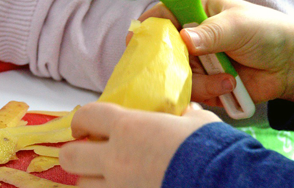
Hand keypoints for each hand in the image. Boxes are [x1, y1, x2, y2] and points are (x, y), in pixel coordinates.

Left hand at [60, 102, 220, 187]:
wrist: (222, 180)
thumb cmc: (209, 148)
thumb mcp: (197, 122)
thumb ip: (184, 116)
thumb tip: (187, 112)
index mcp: (128, 128)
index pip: (87, 116)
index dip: (82, 119)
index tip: (86, 124)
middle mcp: (115, 159)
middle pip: (70, 155)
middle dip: (75, 152)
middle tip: (89, 152)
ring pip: (83, 185)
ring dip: (91, 179)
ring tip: (107, 176)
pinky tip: (123, 187)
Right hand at [139, 0, 293, 105]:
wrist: (293, 65)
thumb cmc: (268, 32)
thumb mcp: (239, 25)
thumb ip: (211, 32)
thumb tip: (184, 39)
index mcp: (196, 10)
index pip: (163, 14)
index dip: (148, 26)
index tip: (135, 39)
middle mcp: (192, 37)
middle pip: (163, 50)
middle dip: (173, 63)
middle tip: (187, 67)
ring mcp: (197, 62)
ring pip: (177, 76)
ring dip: (201, 81)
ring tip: (227, 79)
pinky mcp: (205, 85)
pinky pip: (192, 93)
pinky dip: (209, 93)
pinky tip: (229, 87)